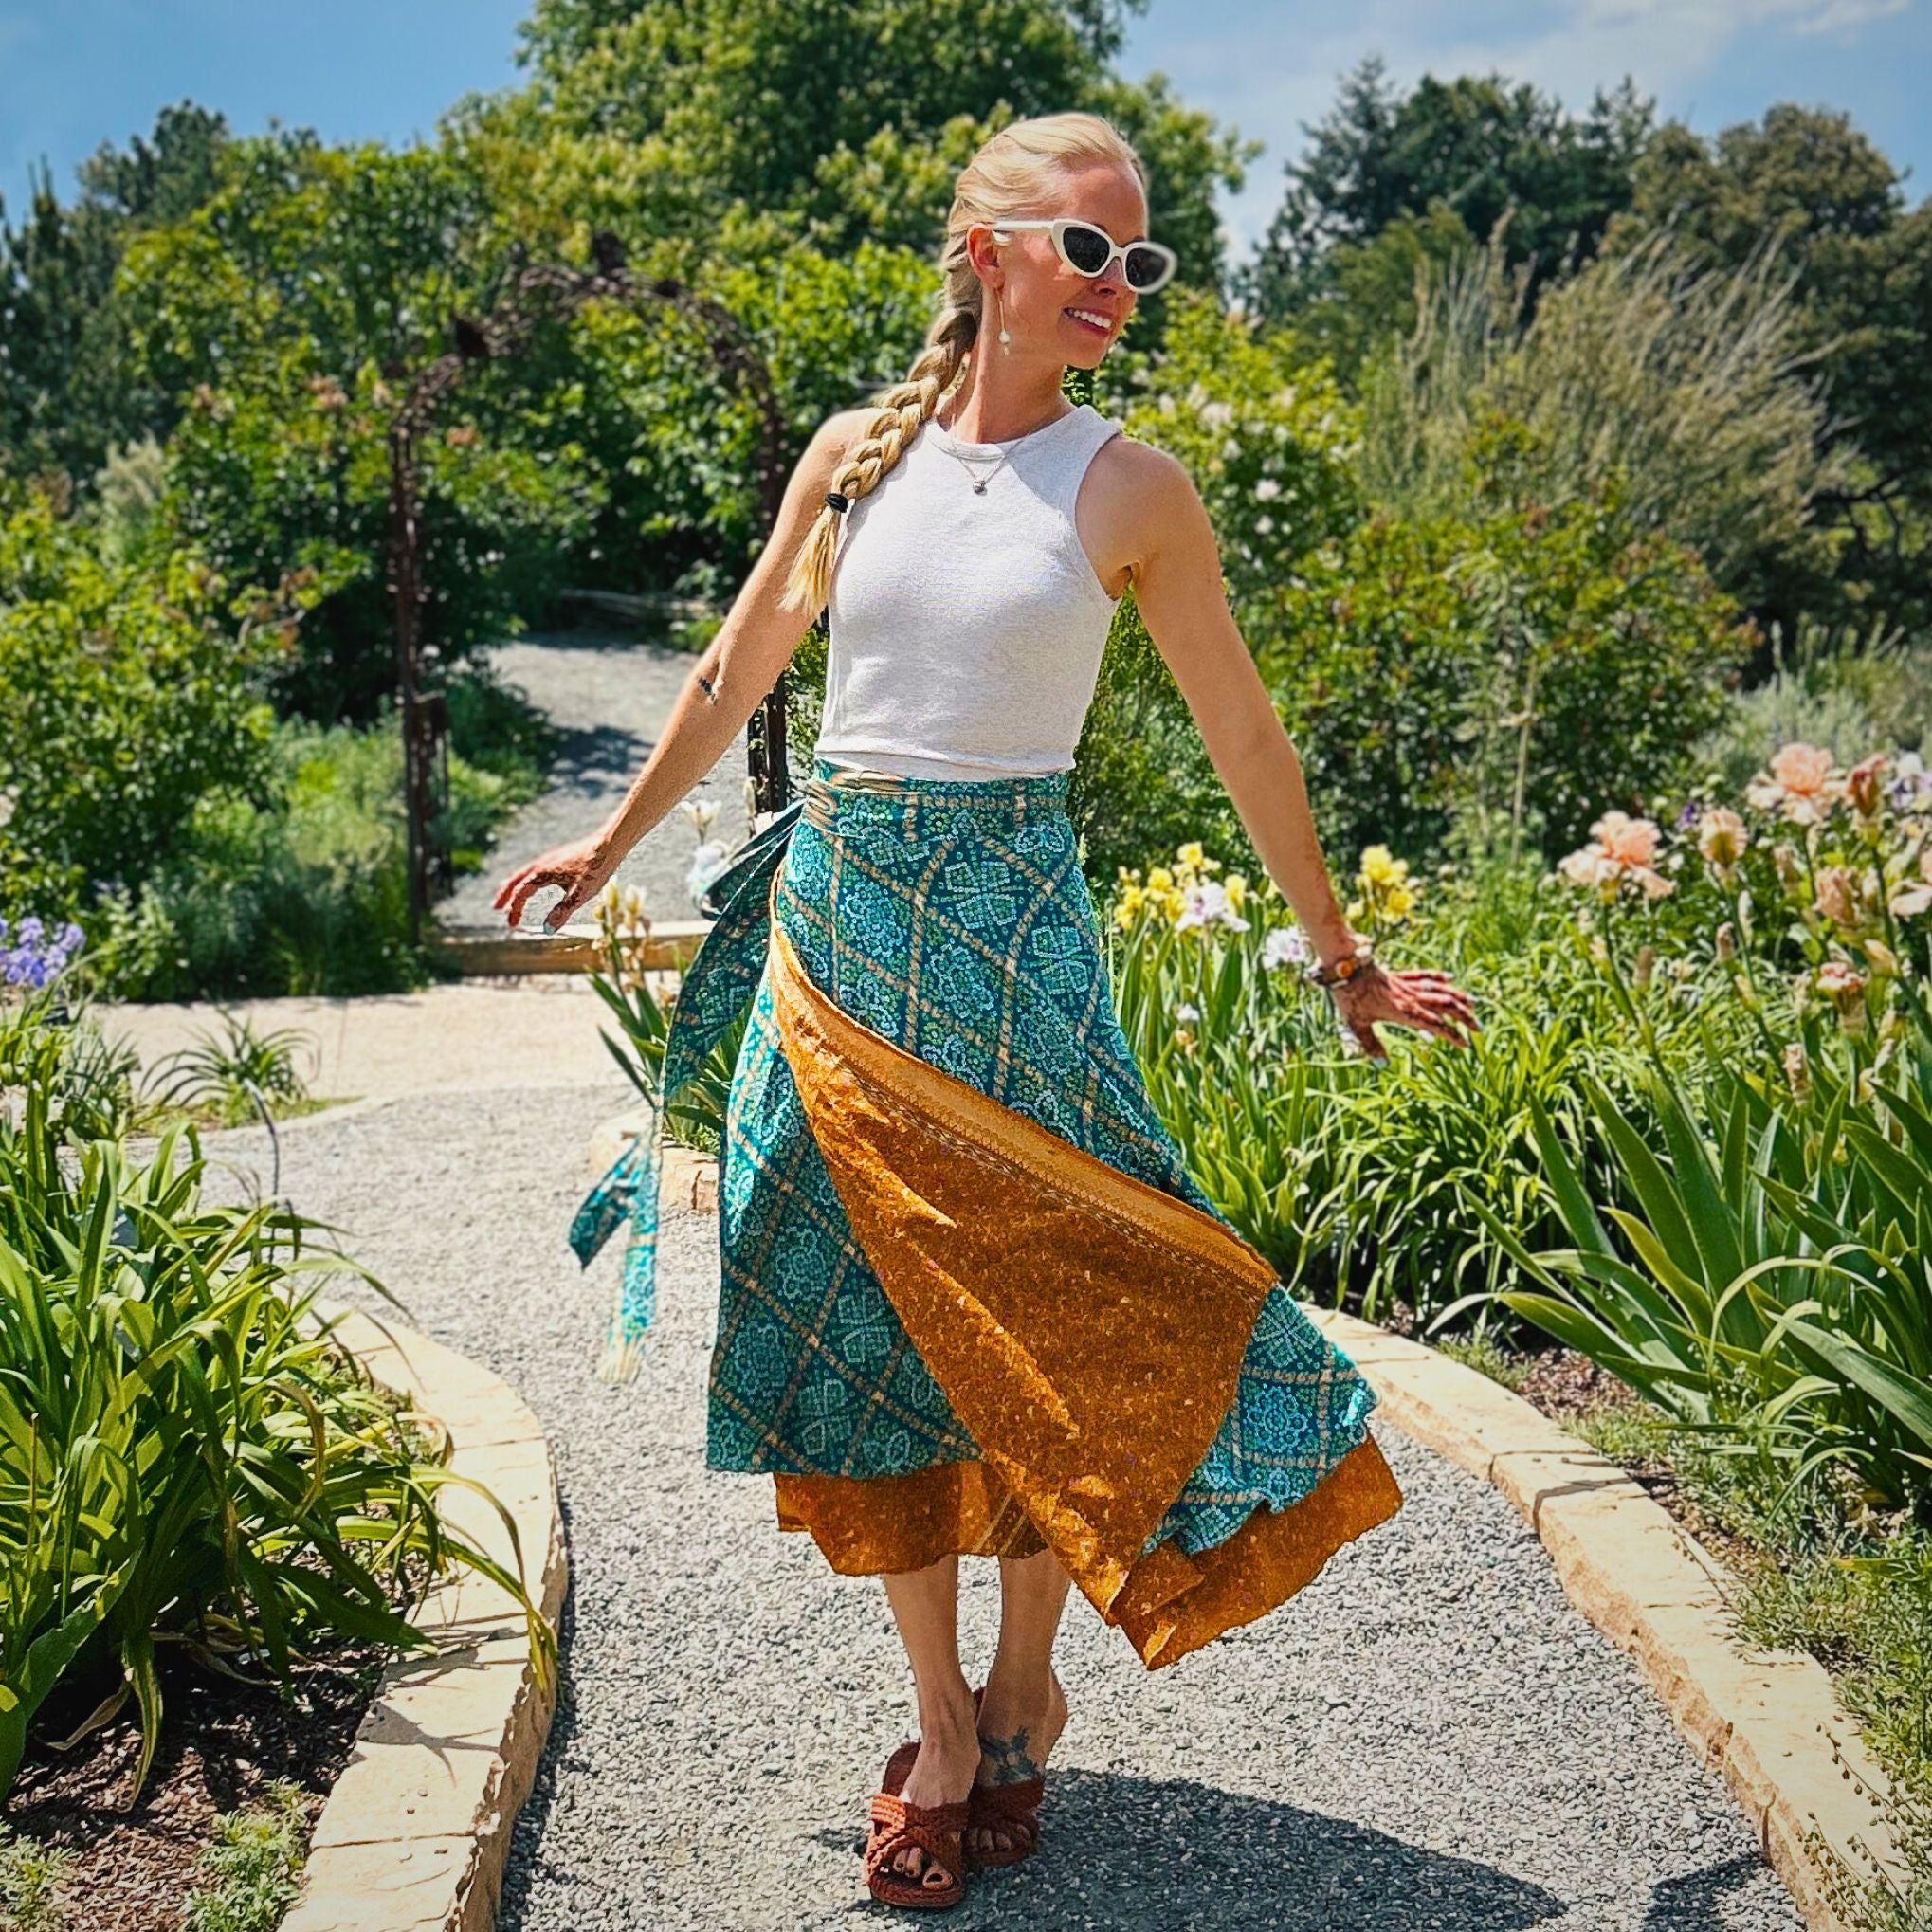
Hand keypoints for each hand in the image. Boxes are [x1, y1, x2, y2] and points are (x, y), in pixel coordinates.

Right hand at [491, 832, 616, 932]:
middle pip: (516, 880)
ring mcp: (549, 859)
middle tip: (496, 908)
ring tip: (508, 896)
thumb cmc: (596, 868)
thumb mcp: (580, 894)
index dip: (515, 910)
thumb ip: (563, 911)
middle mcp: (542, 864)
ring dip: (514, 885)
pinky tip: (534, 884)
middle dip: (505, 894)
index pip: (521, 893)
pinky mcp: (559, 858)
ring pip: (524, 873)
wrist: (609, 844)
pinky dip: (526, 879)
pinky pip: (535, 870)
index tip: (512, 925)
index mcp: (543, 872)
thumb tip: (547, 930)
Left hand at [1325, 960, 1479, 1061]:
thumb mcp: (1357, 1025)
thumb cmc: (1349, 996)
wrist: (1344, 967)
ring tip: (1473, 1004)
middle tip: (1478, 1028)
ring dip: (1457, 997)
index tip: (1465, 1044)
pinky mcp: (1398, 975)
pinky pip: (1422, 976)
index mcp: (1404, 1012)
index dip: (1452, 1035)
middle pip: (1444, 1006)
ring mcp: (1406, 985)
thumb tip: (1383, 1066)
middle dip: (1464, 1017)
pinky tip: (1450, 977)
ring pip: (1438, 990)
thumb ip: (1371, 1046)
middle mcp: (1410, 997)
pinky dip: (1437, 977)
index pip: (1436, 1025)